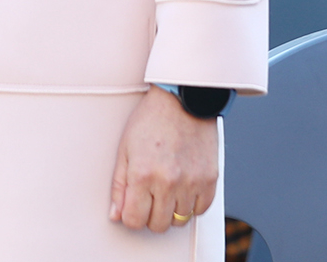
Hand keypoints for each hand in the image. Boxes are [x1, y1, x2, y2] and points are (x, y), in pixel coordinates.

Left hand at [108, 87, 217, 234]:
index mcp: (143, 175)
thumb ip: (119, 185)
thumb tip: (116, 215)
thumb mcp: (125, 149)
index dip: (130, 217)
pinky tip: (183, 187)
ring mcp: (192, 183)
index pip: (134, 220)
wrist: (182, 100)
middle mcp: (168, 183)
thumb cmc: (150, 120)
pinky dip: (191, 204)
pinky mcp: (210, 180)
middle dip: (150, 216)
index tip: (132, 207)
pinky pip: (201, 210)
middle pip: (158, 225)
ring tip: (166, 189)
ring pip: (180, 220)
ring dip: (171, 210)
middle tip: (149, 197)